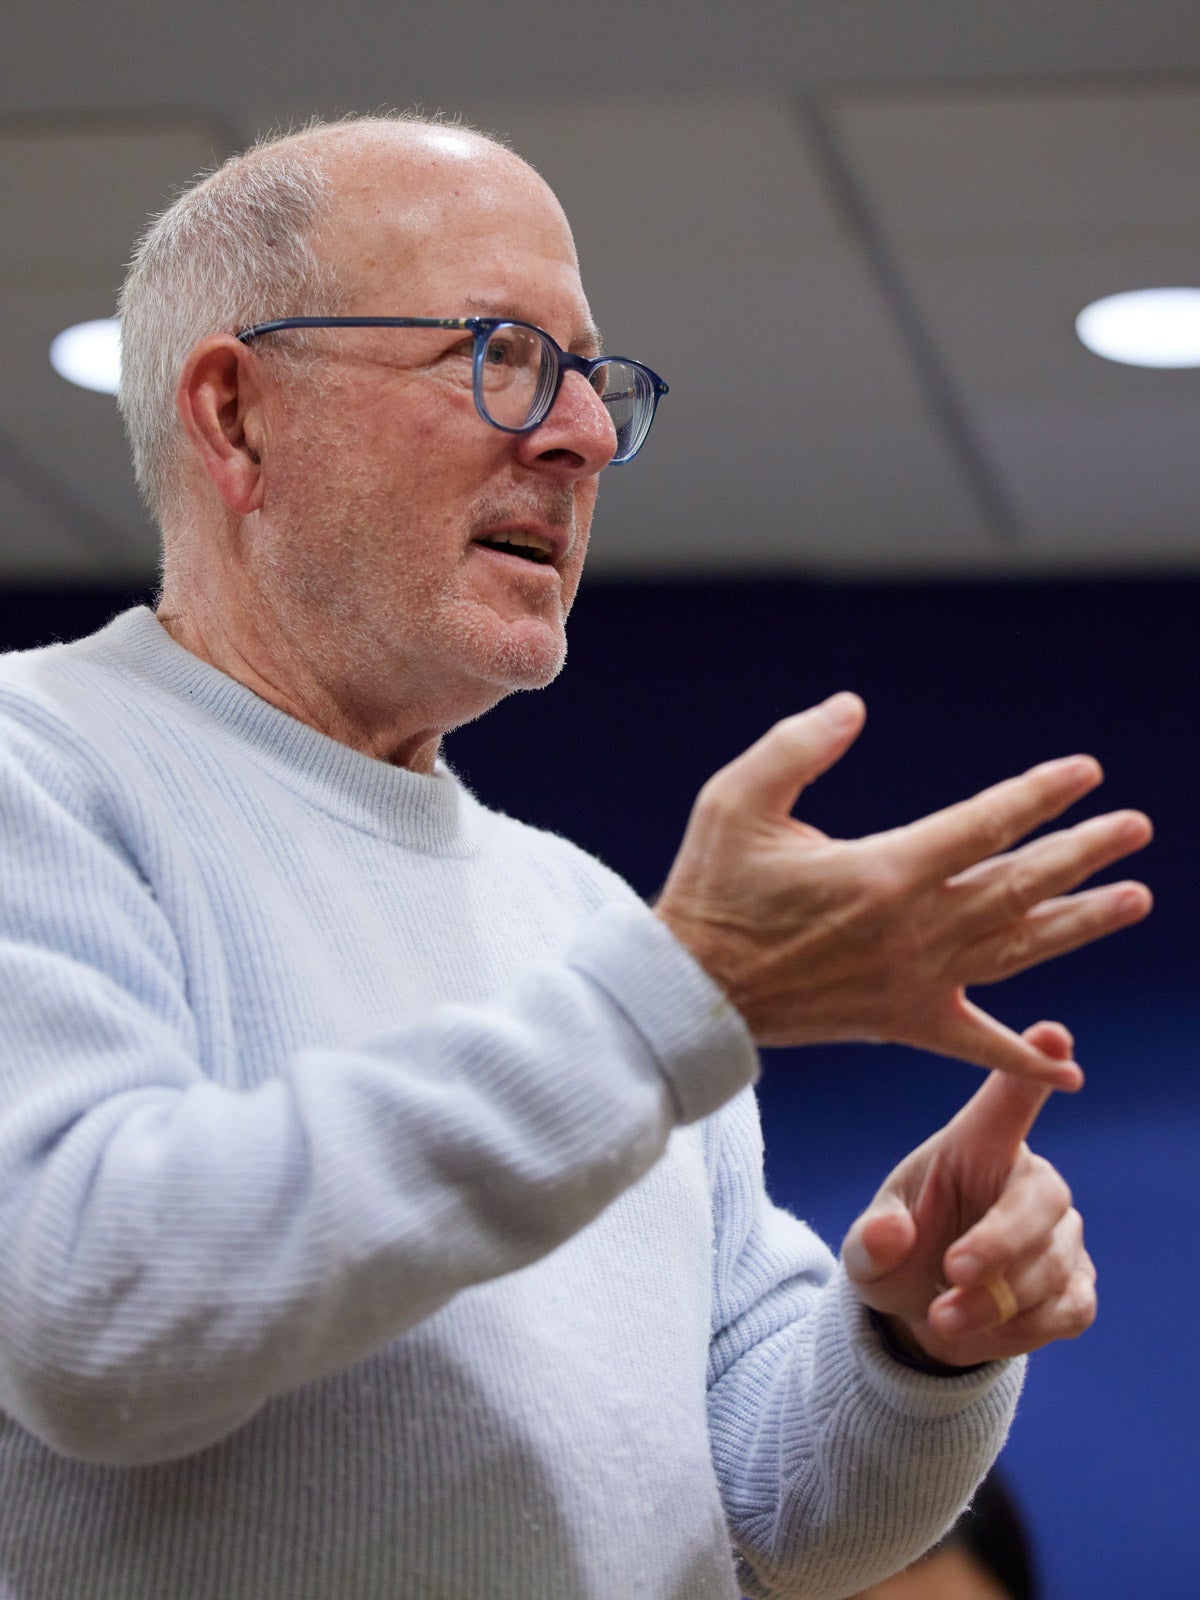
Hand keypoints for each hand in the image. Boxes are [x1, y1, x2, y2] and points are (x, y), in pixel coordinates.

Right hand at [655, 693, 1151, 1084]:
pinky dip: (1025, 1058)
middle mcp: (913, 931)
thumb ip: (796, 746)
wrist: (693, 990)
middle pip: (1019, 886)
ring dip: (1081, 924)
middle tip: (1136, 828)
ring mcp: (914, 982)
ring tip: (1135, 899)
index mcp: (883, 873)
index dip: (1040, 796)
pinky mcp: (900, 1021)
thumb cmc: (711, 889)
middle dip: (1084, 853)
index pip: (985, 825)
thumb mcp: (736, 800)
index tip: (1087, 773)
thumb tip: (854, 706)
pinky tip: (1071, 1068)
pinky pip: (975, 1043)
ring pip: (1017, 950)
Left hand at [841, 1022, 1095, 1366]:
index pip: (1009, 1100)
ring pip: (1051, 1265)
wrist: (924, 1314)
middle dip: (998, 1244)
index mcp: (976, 1146)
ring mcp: (1061, 1233)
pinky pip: (1067, 1308)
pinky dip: (1021, 1331)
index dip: (1033, 1066)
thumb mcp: (868, 1249)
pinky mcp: (1077, 1284)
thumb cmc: (899, 1253)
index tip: (1053, 1034)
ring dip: (995, 1302)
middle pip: (1040, 1199)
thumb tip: (891, 1235)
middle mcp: (1027, 1179)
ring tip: (941, 1319)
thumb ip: (873, 1241)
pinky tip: (979, 1331)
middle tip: (951, 1274)